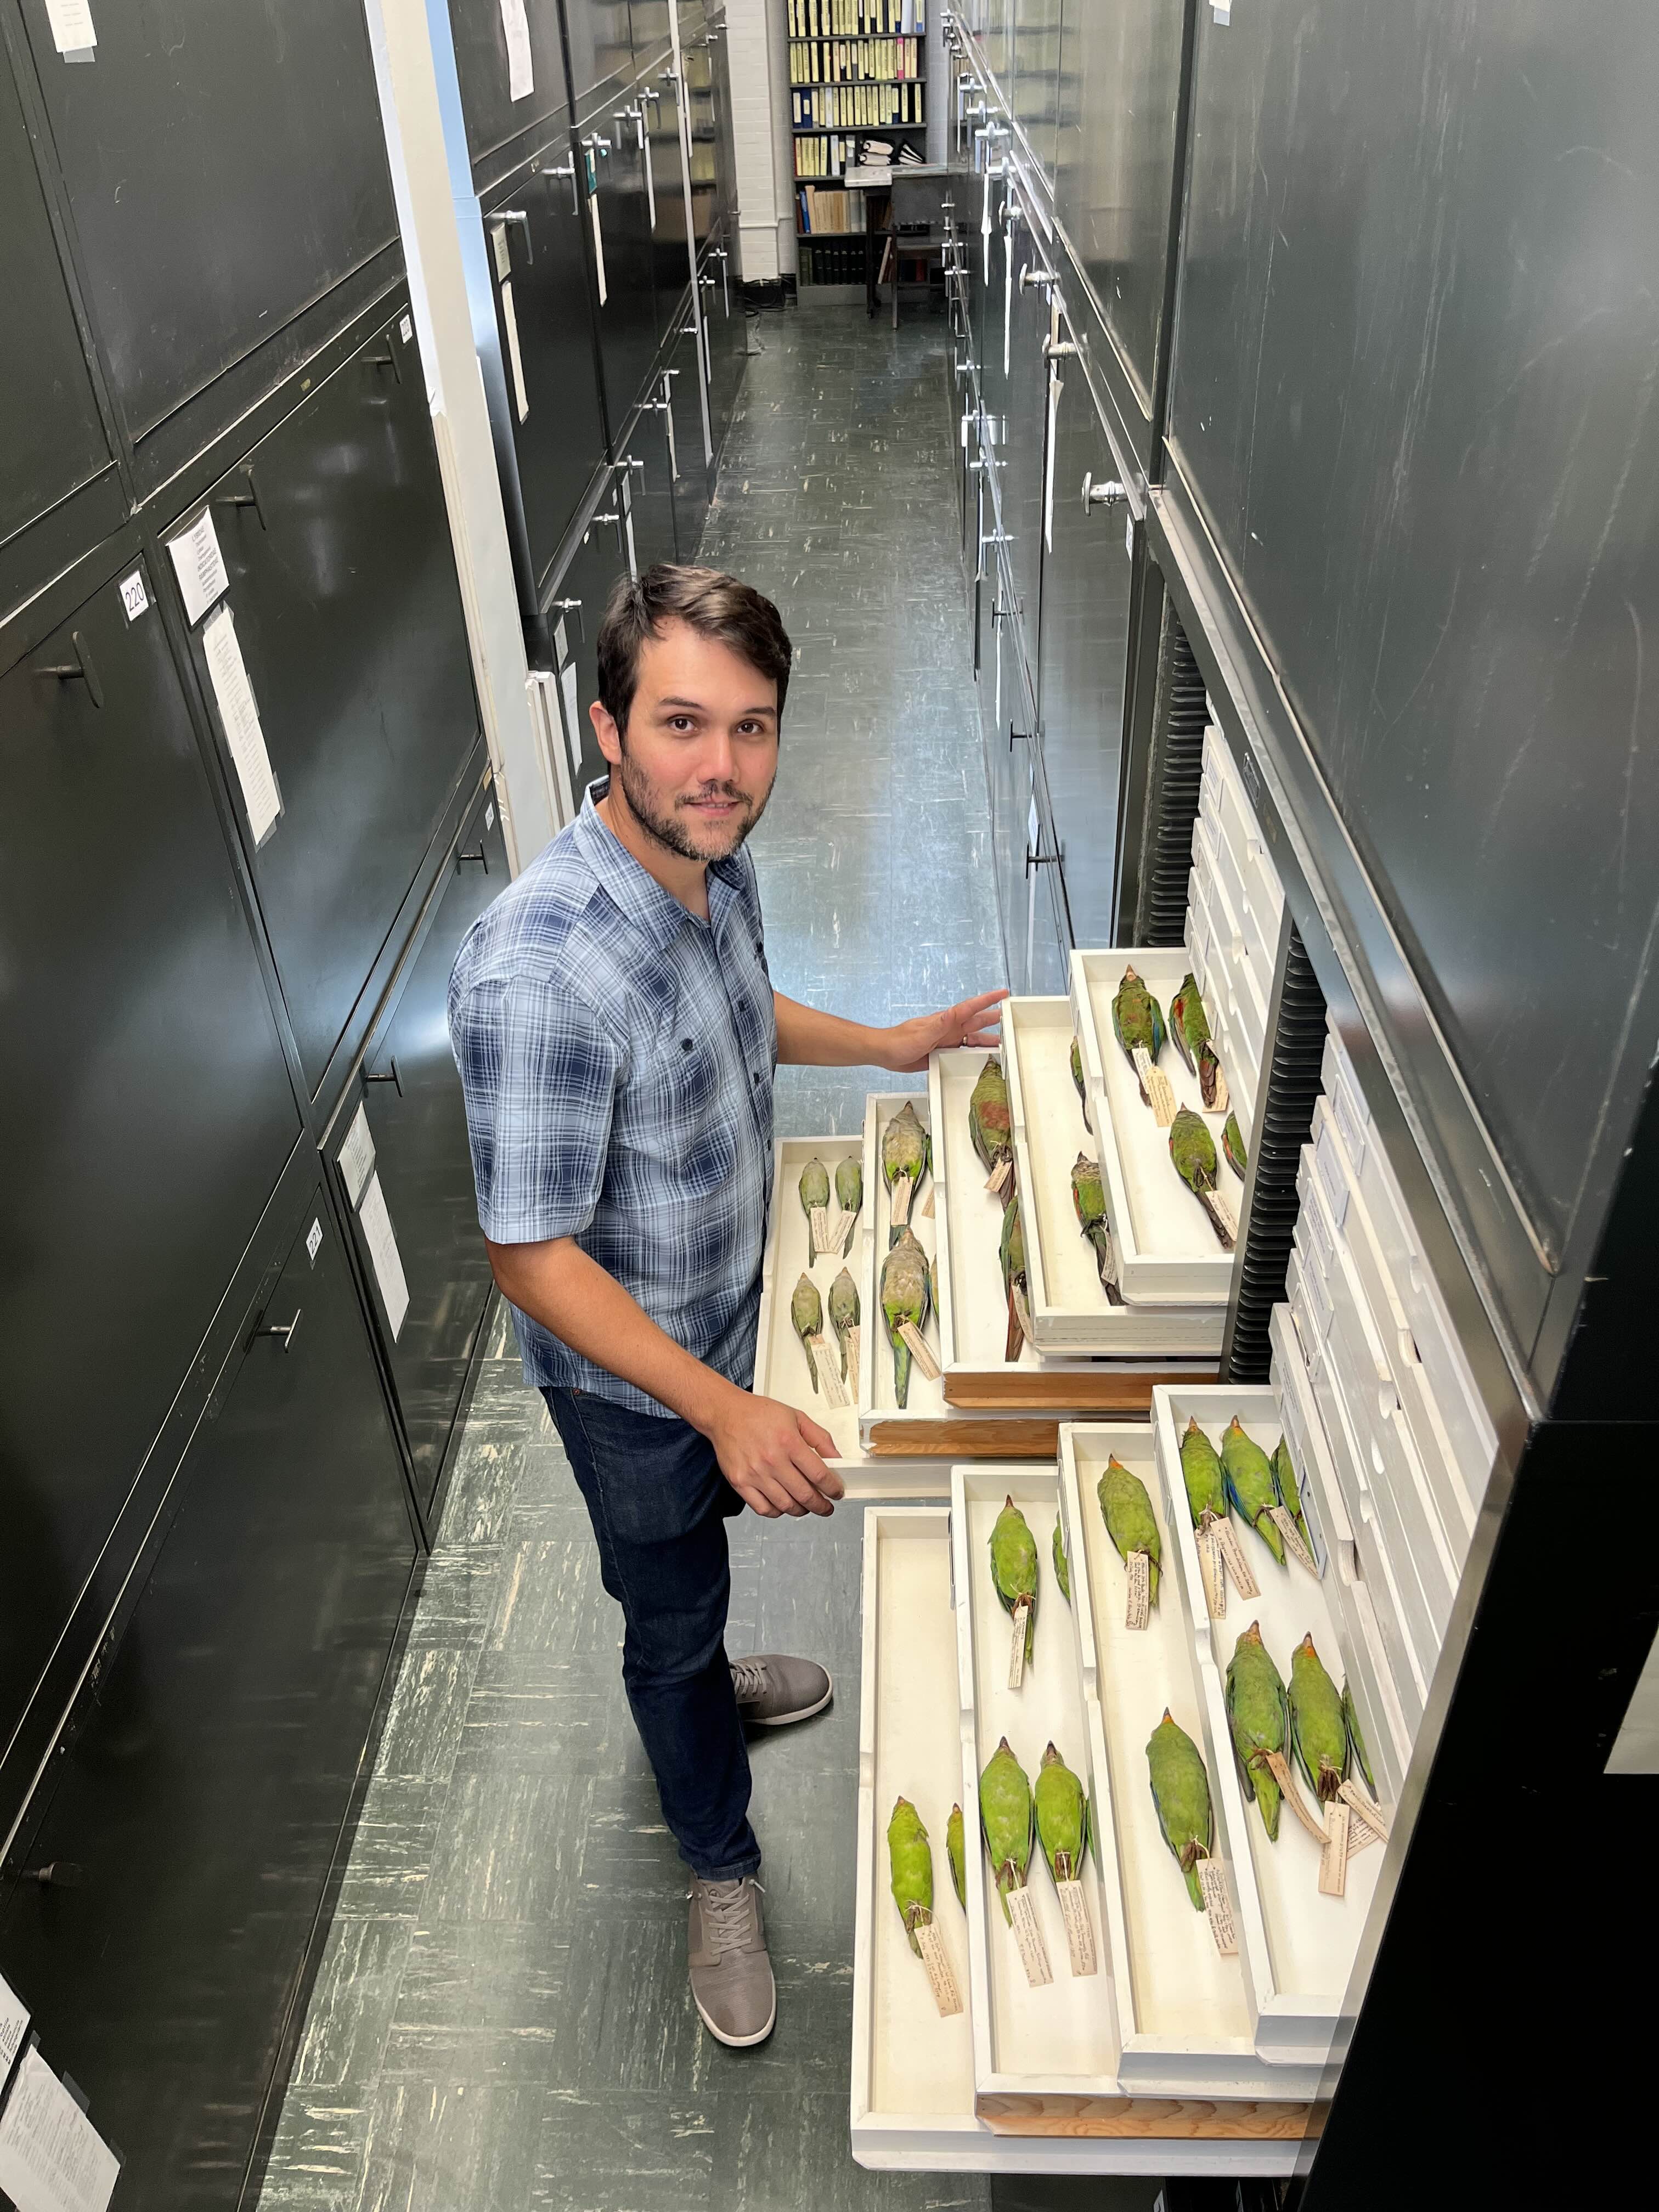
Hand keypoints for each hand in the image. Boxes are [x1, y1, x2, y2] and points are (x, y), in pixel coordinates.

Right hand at [704, 1388, 844, 1518]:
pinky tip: (783, 1505)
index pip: (819, 1474)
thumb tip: (836, 1458)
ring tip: (806, 1506)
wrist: (725, 1413)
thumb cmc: (758, 1413)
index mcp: (788, 1442)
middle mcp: (772, 1460)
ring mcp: (755, 1474)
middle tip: (826, 1506)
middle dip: (821, 1505)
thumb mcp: (797, 1417)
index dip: (833, 1488)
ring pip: (785, 1505)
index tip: (836, 1492)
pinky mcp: (740, 1482)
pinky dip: (777, 1512)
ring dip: (801, 1510)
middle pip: (804, 1494)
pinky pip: (763, 1508)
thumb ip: (820, 1438)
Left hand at [882, 988, 1008, 1074]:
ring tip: (1004, 1044)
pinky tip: (981, 1059)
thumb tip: (955, 1011)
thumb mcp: (921, 1034)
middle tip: (1013, 1018)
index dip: (988, 1000)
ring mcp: (946, 1041)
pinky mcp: (942, 1053)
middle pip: (977, 1023)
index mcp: (946, 1021)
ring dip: (987, 1041)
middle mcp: (949, 1029)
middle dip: (995, 1019)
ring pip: (972, 1040)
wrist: (885, 1053)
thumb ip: (939, 1024)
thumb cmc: (899, 1042)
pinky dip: (974, 1055)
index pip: (971, 1008)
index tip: (1004, 994)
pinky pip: (963, 1053)